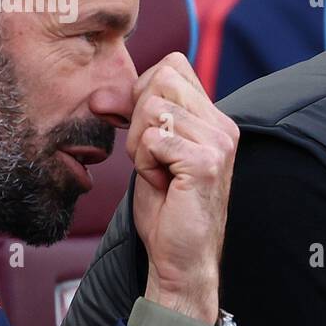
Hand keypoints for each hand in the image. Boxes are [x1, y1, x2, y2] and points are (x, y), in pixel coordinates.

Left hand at [127, 53, 238, 323]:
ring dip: (141, 144)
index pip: (172, 66)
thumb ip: (136, 115)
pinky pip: (153, 138)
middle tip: (150, 156)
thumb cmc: (166, 209)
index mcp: (214, 119)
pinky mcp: (206, 162)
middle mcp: (222, 125)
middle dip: (139, 117)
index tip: (142, 130)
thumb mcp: (148, 152)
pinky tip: (162, 182)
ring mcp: (218, 142)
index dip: (144, 91)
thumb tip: (102, 94)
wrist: (182, 258)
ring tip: (158, 172)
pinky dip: (145, 161)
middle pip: (161, 79)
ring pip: (153, 108)